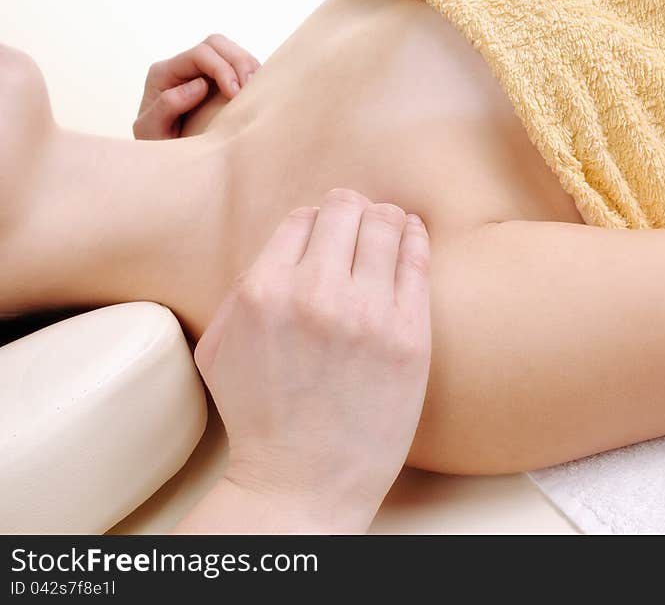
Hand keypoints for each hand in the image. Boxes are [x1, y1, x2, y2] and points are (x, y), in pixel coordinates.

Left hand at [133, 34, 258, 139]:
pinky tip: (255, 93)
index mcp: (164, 73)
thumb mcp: (152, 131)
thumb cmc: (155, 145)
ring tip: (256, 90)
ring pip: (229, 51)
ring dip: (248, 67)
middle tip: (250, 88)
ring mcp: (200, 73)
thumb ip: (166, 107)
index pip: (200, 54)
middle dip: (239, 61)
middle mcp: (182, 68)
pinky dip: (251, 76)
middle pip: (216, 44)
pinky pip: (237, 68)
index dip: (223, 69)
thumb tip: (199, 85)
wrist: (160, 159)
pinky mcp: (215, 83)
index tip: (235, 94)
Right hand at [189, 189, 431, 532]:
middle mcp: (314, 293)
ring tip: (391, 224)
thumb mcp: (220, 349)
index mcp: (263, 291)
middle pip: (345, 210)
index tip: (330, 229)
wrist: (303, 481)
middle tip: (363, 221)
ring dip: (387, 219)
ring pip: (386, 225)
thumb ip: (243, 288)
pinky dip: (416, 238)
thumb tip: (284, 247)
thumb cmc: (260, 417)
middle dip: (353, 210)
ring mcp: (367, 314)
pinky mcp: (409, 336)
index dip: (317, 219)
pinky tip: (414, 234)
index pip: (301, 217)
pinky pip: (418, 262)